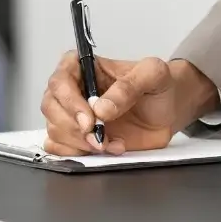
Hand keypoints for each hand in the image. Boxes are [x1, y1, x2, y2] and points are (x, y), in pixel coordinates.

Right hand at [41, 53, 217, 156]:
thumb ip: (129, 86)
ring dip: (80, 144)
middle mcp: (74, 90)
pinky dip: (78, 154)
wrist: (169, 111)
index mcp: (85, 67)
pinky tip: (104, 150)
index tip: (90, 120)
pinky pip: (59, 149)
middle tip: (100, 137)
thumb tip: (100, 108)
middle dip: (73, 127)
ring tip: (112, 143)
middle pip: (51, 107)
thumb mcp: (153, 74)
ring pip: (54, 130)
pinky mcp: (79, 138)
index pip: (60, 80)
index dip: (69, 101)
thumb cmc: (159, 85)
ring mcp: (74, 116)